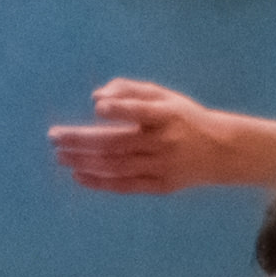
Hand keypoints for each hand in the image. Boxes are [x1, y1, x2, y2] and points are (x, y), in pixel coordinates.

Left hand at [47, 80, 237, 196]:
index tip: (97, 106)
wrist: (221, 150)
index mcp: (168, 115)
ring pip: (117, 166)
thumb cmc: (183, 117)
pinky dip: (99, 182)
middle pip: (118, 143)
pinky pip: (125, 186)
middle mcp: (165, 141)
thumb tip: (96, 96)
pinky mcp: (161, 186)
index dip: (120, 109)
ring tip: (60, 155)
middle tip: (54, 136)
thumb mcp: (165, 97)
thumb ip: (131, 90)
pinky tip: (78, 175)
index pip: (141, 111)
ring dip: (84, 161)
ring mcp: (162, 166)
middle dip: (82, 140)